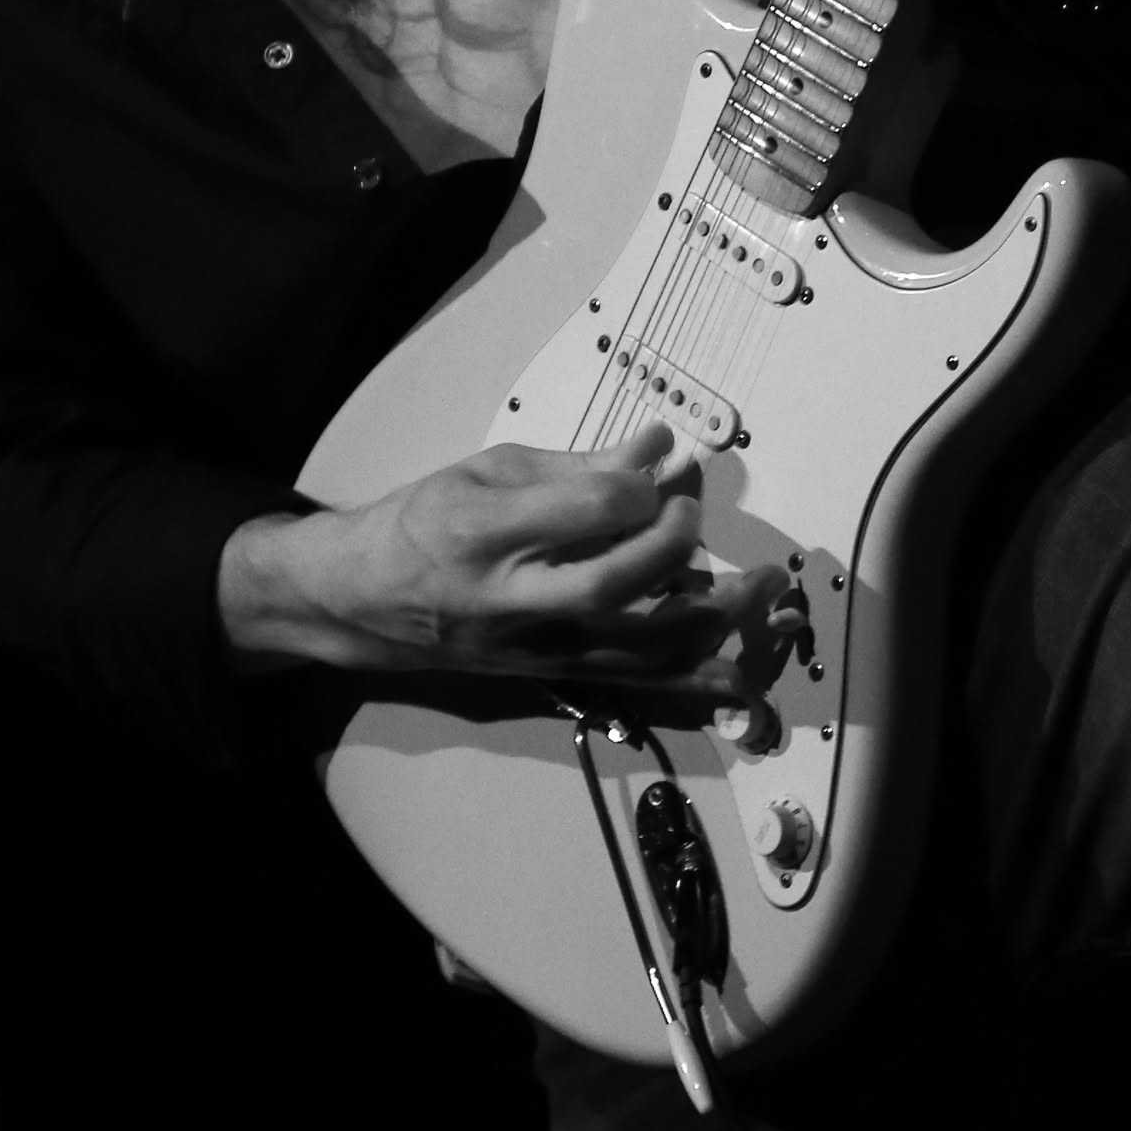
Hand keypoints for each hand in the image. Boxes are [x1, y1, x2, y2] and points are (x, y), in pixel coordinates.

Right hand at [220, 425, 800, 697]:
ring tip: (763, 590)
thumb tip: (659, 447)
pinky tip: (745, 672)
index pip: (580, 511)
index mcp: (483, 532)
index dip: (634, 487)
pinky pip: (635, 683)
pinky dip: (696, 680)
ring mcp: (534, 648)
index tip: (660, 467)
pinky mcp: (553, 676)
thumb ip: (578, 465)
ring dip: (710, 620)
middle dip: (672, 547)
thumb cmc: (426, 522)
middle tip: (693, 512)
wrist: (367, 600)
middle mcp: (509, 599)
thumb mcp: (488, 471)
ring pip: (633, 647)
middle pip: (609, 585)